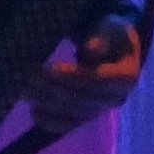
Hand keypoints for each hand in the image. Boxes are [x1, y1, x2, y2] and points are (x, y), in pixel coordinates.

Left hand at [23, 11, 145, 134]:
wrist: (109, 49)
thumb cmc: (108, 34)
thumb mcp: (109, 28)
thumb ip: (102, 37)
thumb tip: (91, 49)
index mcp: (127, 75)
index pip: (101, 80)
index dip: (75, 76)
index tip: (52, 67)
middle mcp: (116, 98)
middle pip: (83, 98)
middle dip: (55, 89)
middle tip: (31, 77)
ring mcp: (100, 110)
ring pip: (73, 113)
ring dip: (48, 103)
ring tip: (26, 90)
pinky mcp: (85, 117)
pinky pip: (68, 125)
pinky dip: (50, 122)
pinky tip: (34, 111)